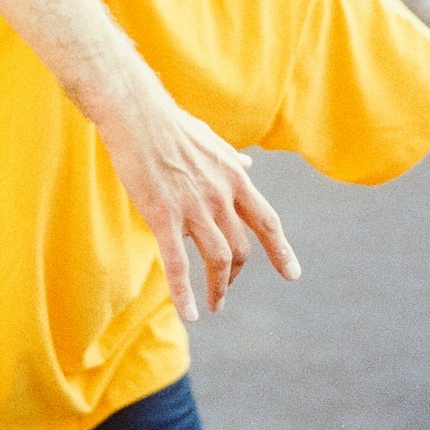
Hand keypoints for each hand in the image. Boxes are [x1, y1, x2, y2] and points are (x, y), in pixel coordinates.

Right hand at [96, 90, 300, 322]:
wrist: (137, 114)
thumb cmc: (171, 125)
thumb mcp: (212, 141)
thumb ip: (231, 159)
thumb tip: (248, 164)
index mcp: (235, 178)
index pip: (267, 222)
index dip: (281, 250)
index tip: (292, 274)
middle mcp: (221, 196)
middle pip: (241, 248)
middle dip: (236, 275)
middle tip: (226, 290)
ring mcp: (194, 208)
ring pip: (218, 260)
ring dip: (219, 289)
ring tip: (214, 306)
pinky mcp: (164, 216)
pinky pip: (178, 265)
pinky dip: (185, 294)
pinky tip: (190, 315)